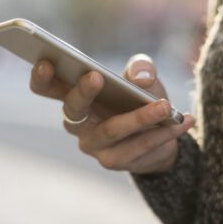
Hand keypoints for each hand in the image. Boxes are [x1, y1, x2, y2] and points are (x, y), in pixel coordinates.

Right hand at [29, 54, 194, 173]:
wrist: (162, 135)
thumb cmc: (141, 99)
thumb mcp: (143, 77)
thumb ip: (142, 68)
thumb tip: (141, 78)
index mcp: (74, 96)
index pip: (46, 88)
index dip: (41, 77)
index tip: (47, 61)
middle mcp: (77, 123)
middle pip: (72, 110)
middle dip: (83, 92)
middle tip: (97, 76)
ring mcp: (93, 145)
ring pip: (111, 131)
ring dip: (140, 118)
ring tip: (165, 106)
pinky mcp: (113, 161)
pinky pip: (136, 147)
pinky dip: (161, 133)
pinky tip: (182, 122)